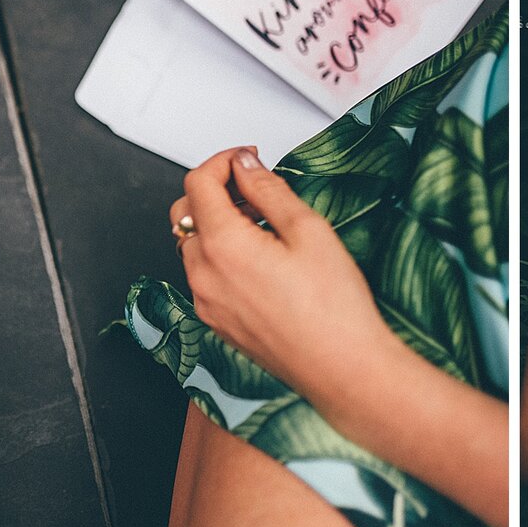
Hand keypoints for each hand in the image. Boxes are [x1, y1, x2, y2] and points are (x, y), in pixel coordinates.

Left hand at [169, 148, 388, 404]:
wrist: (342, 368)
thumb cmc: (332, 306)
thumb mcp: (307, 228)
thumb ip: (268, 189)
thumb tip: (245, 166)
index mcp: (223, 247)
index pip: (198, 183)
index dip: (223, 160)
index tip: (248, 158)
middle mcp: (205, 277)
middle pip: (185, 212)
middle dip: (215, 189)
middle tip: (254, 185)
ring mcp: (207, 304)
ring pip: (191, 245)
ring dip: (216, 222)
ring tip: (262, 222)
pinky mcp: (217, 323)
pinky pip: (203, 275)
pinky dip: (219, 254)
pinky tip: (259, 255)